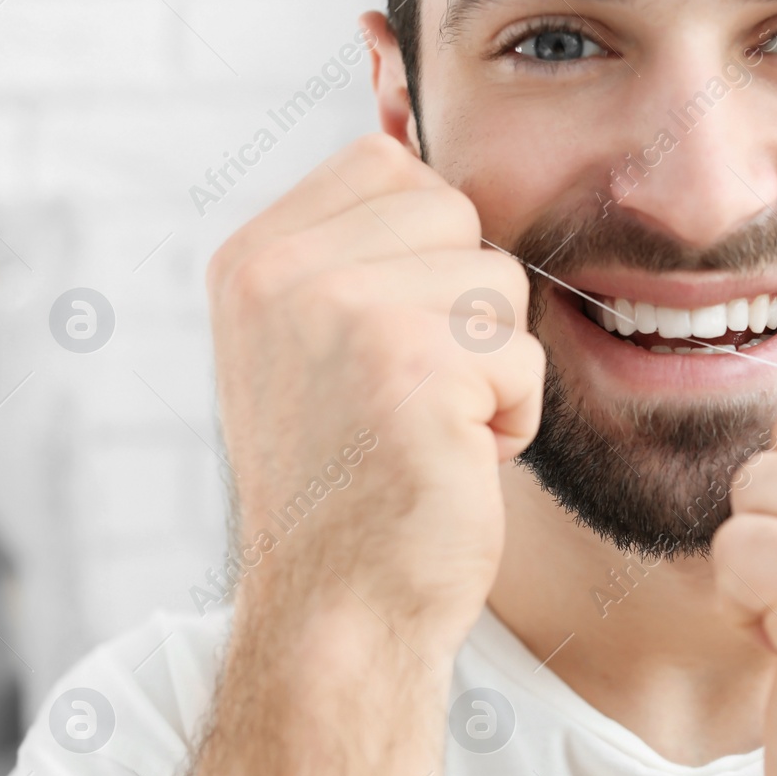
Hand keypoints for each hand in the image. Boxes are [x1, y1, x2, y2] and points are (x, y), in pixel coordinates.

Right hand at [207, 134, 543, 650]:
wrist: (340, 611)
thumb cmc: (351, 487)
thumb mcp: (313, 349)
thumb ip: (354, 257)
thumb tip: (436, 167)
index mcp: (254, 259)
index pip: (389, 164)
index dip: (430, 248)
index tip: (401, 340)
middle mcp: (283, 273)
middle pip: (457, 214)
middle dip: (467, 312)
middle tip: (417, 397)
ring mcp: (344, 312)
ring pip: (499, 283)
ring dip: (492, 367)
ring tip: (433, 431)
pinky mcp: (414, 365)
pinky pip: (522, 356)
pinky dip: (512, 418)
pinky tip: (453, 464)